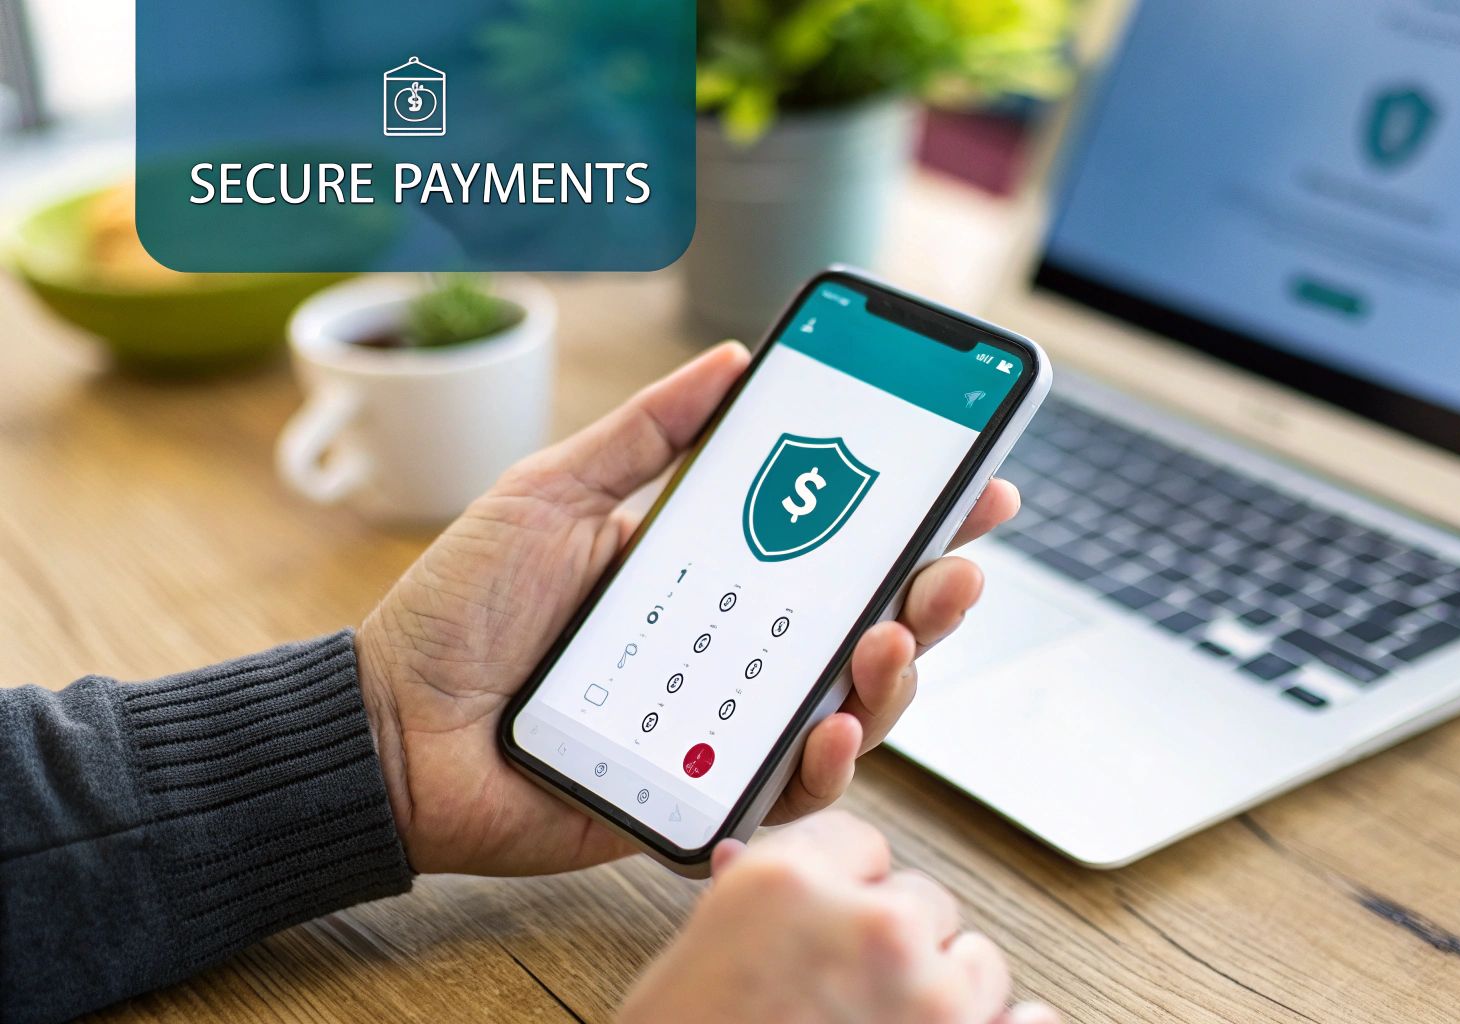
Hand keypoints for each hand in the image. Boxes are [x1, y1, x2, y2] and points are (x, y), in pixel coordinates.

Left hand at [355, 343, 1019, 874]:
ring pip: (849, 712)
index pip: (835, 548)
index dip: (912, 522)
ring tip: (891, 638)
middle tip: (957, 565)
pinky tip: (828, 729)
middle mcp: (733, 655)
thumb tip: (734, 357)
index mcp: (713, 579)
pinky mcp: (700, 802)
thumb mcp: (554, 494)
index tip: (977, 485)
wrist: (388, 723)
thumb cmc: (461, 610)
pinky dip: (823, 766)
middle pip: (866, 629)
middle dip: (931, 597)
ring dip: (893, 677)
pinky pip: (787, 795)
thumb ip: (646, 434)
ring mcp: (724, 731)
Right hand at [620, 812, 1058, 1023]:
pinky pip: (1029, 1022)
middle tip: (847, 994)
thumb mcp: (696, 962)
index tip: (835, 922)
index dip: (846, 890)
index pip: (862, 846)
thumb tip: (739, 863)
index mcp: (791, 885)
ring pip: (975, 961)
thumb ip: (740, 905)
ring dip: (942, 993)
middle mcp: (872, 926)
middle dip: (893, 945)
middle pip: (922, 902)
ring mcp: (931, 997)